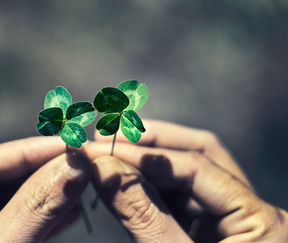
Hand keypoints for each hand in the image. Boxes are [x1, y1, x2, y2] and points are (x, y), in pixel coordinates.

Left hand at [0, 137, 90, 241]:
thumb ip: (31, 210)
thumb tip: (75, 165)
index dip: (25, 151)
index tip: (69, 144)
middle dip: (39, 175)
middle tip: (81, 165)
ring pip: (1, 208)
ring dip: (43, 200)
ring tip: (80, 190)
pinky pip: (4, 230)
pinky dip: (35, 223)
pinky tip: (65, 215)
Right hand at [84, 120, 287, 241]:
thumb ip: (141, 213)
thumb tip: (102, 166)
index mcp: (262, 222)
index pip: (200, 167)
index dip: (148, 155)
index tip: (103, 149)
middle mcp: (252, 212)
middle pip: (202, 156)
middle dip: (153, 142)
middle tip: (109, 135)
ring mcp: (231, 219)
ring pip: (188, 173)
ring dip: (147, 160)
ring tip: (109, 151)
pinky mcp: (210, 228)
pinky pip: (179, 195)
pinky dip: (148, 184)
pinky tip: (122, 177)